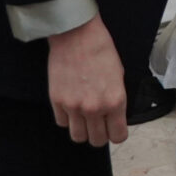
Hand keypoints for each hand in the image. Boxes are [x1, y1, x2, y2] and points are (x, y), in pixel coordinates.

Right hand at [46, 15, 128, 146]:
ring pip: (78, 137)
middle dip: (100, 134)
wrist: (76, 35)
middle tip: (99, 124)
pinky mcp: (57, 101)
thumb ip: (116, 99)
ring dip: (82, 130)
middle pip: (97, 141)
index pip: (118, 136)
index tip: (114, 129)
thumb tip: (113, 115)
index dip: (117, 133)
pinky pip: (62, 123)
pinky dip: (67, 118)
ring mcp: (74, 106)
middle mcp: (95, 108)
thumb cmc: (100, 49)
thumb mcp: (119, 75)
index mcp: (115, 101)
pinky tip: (71, 106)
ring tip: (84, 118)